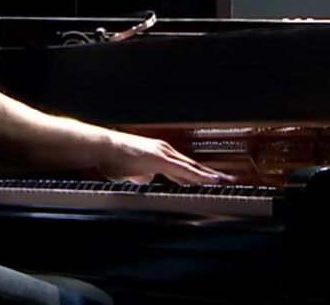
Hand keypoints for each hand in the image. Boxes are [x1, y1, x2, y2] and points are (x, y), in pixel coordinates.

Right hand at [98, 131, 234, 184]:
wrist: (101, 147)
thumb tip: (146, 180)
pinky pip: (185, 170)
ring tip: (225, 182)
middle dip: (210, 175)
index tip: (210, 182)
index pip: (183, 168)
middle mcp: (164, 152)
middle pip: (192, 166)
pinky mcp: (161, 159)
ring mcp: (163, 153)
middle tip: (228, 181)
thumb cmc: (111, 159)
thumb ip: (140, 176)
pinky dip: (199, 176)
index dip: (198, 176)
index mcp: (158, 156)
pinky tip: (210, 181)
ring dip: (209, 175)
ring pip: (192, 167)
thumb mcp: (129, 173)